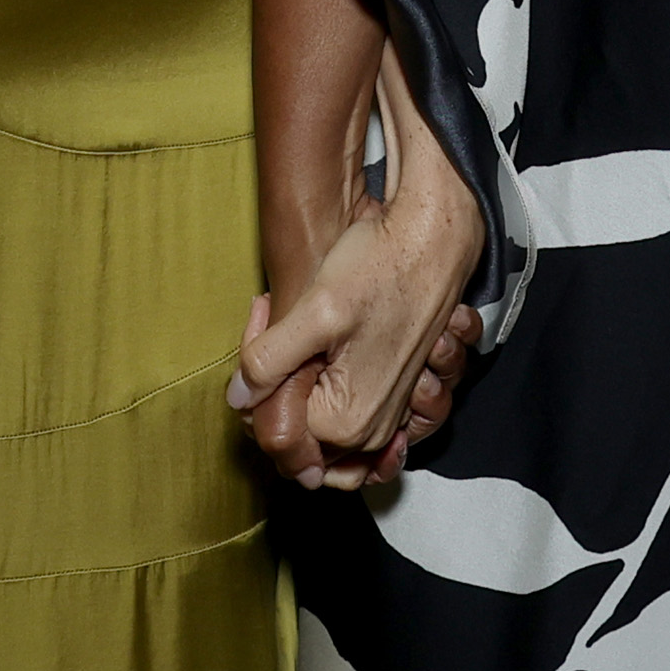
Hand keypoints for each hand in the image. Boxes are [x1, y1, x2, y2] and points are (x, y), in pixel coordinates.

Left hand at [231, 131, 486, 492]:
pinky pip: (343, 405)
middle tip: (281, 318)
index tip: (265, 321)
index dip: (256, 381)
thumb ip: (267, 361)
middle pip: (296, 425)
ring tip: (303, 318)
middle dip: (279, 378)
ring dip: (300, 372)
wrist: (430, 240)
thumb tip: (239, 398)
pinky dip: (326, 375)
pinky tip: (324, 332)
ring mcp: (386, 414)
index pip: (272, 428)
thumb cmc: (380, 267)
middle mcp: (369, 430)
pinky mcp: (394, 393)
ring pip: (316, 414)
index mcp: (343, 422)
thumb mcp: (312, 311)